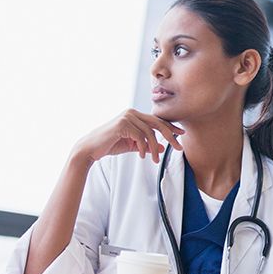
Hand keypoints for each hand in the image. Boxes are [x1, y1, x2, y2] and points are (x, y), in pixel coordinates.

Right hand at [70, 109, 184, 163]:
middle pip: (157, 123)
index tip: (181, 134)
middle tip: (179, 148)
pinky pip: (140, 136)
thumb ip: (146, 145)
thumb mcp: (132, 146)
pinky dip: (143, 147)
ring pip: (150, 132)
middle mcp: (132, 113)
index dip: (170, 127)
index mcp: (135, 115)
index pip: (157, 120)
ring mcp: (127, 117)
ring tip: (155, 160)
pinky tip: (141, 156)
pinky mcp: (122, 124)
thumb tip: (162, 149)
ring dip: (154, 148)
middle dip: (170, 136)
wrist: (91, 149)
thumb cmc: (110, 145)